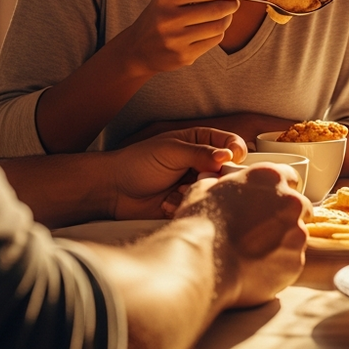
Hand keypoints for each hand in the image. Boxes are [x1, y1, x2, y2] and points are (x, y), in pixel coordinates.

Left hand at [108, 126, 248, 219]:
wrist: (114, 189)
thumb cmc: (139, 162)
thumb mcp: (171, 151)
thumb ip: (201, 153)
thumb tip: (227, 157)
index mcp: (199, 142)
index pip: (229, 144)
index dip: (234, 151)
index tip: (231, 159)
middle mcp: (200, 163)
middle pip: (226, 171)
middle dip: (214, 177)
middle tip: (201, 179)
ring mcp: (193, 184)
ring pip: (213, 191)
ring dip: (196, 192)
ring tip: (177, 191)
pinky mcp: (186, 203)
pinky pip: (198, 206)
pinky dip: (183, 205)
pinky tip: (166, 203)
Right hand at [121, 0, 240, 77]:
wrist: (137, 49)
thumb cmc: (160, 16)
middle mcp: (169, 18)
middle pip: (216, 9)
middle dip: (231, 3)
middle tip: (235, 1)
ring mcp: (176, 40)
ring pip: (218, 26)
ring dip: (228, 18)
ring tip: (227, 14)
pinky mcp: (183, 56)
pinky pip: (213, 41)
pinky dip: (219, 32)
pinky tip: (215, 27)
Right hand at [176, 164, 307, 307]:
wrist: (203, 263)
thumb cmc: (200, 223)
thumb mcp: (204, 189)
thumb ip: (219, 184)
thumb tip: (212, 184)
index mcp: (270, 178)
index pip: (290, 177)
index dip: (280, 189)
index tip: (272, 200)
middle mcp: (290, 201)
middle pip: (300, 207)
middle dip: (285, 216)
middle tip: (262, 229)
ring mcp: (296, 233)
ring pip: (296, 235)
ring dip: (282, 241)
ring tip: (255, 253)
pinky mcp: (296, 261)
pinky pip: (291, 261)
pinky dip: (278, 264)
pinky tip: (256, 268)